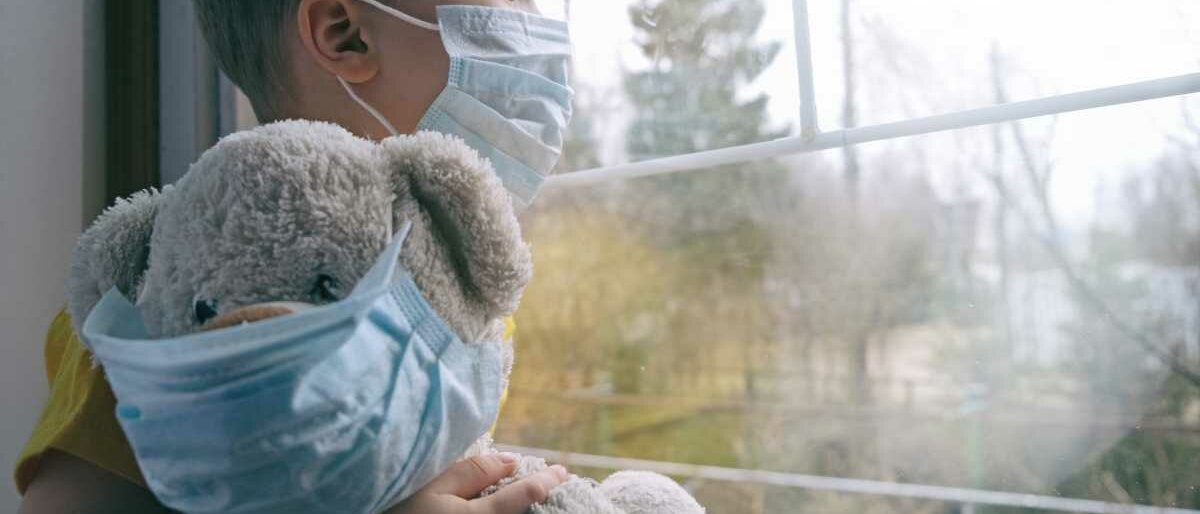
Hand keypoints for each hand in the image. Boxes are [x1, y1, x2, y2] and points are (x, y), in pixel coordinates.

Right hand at [387, 453, 568, 513]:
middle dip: (545, 502)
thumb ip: (472, 472)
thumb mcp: (428, 485)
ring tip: (537, 500)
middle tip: (559, 488)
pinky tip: (512, 510)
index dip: (548, 481)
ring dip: (529, 513)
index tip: (562, 472)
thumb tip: (512, 462)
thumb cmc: (395, 508)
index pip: (524, 496)